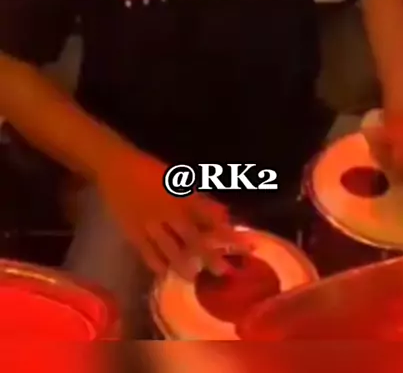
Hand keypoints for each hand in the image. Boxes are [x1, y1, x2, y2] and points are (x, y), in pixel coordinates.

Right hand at [96, 145, 245, 278]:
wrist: (116, 167)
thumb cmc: (151, 170)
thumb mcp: (178, 179)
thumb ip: (200, 200)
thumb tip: (223, 215)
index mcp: (182, 196)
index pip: (210, 218)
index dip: (226, 232)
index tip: (243, 245)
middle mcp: (168, 212)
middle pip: (193, 238)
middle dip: (210, 256)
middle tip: (224, 271)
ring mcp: (150, 224)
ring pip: (171, 249)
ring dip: (185, 265)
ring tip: (195, 278)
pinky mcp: (133, 232)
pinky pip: (148, 253)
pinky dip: (157, 264)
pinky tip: (165, 273)